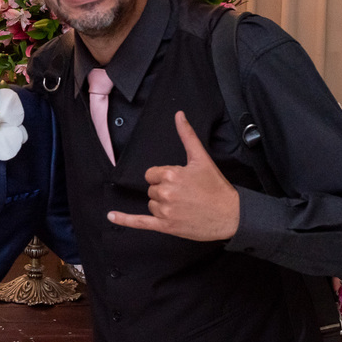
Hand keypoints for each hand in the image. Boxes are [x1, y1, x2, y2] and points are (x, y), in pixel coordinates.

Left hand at [107, 111, 239, 240]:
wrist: (230, 215)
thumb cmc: (216, 187)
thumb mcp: (201, 158)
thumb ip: (187, 135)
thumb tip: (178, 114)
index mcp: (171, 174)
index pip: (151, 174)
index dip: (164, 177)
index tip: (180, 181)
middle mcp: (165, 192)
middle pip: (151, 189)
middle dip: (165, 191)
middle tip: (186, 194)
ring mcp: (165, 211)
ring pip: (151, 204)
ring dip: (162, 205)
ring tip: (184, 206)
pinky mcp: (166, 226)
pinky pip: (140, 222)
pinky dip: (125, 220)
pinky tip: (111, 216)